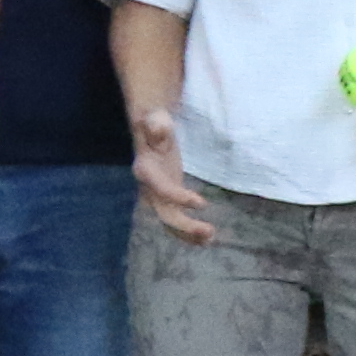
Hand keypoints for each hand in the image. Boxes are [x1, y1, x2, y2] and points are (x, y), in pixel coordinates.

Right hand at [129, 103, 216, 244]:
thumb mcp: (156, 118)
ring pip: (170, 221)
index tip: (201, 203)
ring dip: (188, 233)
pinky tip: (207, 237)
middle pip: (164, 213)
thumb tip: (159, 129)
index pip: (160, 189)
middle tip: (208, 230)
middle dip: (184, 225)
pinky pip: (176, 219)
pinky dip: (189, 231)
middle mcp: (149, 187)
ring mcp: (158, 195)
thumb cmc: (154, 121)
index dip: (178, 198)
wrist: (150, 126)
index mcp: (145, 170)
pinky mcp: (168, 197)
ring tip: (210, 237)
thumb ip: (156, 124)